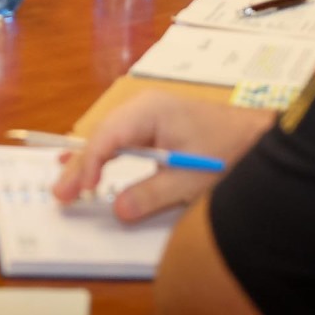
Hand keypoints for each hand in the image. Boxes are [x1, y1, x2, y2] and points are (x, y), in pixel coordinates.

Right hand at [51, 92, 271, 223]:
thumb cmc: (227, 150)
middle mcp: (144, 106)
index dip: (90, 163)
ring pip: (107, 137)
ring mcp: (147, 113)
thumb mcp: (190, 180)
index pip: (109, 136)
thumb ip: (151, 194)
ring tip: (63, 185)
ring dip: (87, 162)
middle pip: (102, 136)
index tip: (82, 190)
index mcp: (151, 111)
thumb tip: (117, 209)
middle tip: (61, 194)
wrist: (254, 136)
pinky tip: (81, 164)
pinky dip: (101, 154)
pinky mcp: (152, 124)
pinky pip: (118, 138)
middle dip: (80, 165)